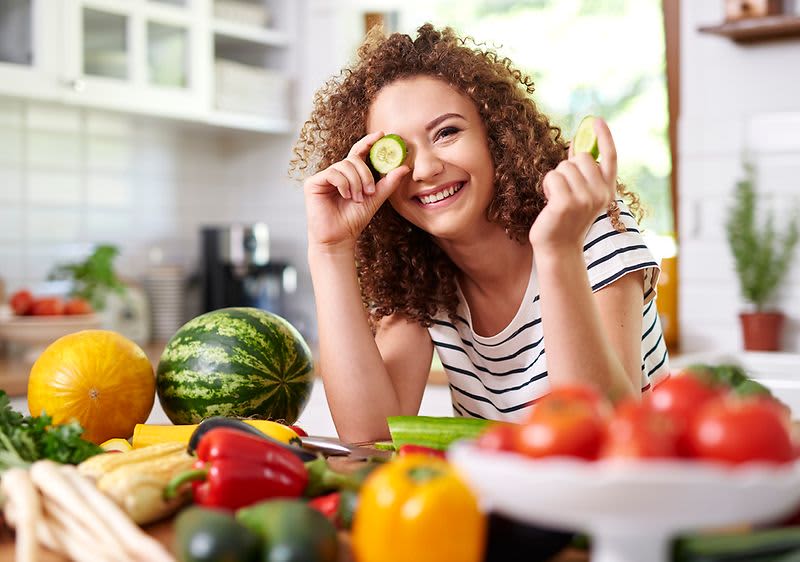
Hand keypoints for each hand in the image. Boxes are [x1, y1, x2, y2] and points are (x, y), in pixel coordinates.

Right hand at [304, 131, 409, 251]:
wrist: (339, 238)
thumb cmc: (354, 220)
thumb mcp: (375, 199)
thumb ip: (388, 183)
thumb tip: (404, 167)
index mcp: (350, 175)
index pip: (359, 152)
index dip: (368, 142)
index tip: (381, 135)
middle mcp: (336, 173)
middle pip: (354, 159)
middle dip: (365, 175)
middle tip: (369, 192)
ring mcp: (324, 177)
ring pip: (344, 166)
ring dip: (355, 183)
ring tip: (357, 199)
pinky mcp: (313, 182)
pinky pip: (333, 173)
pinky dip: (343, 184)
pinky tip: (345, 196)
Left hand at [529, 118, 617, 255]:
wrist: (559, 249)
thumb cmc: (566, 220)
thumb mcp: (580, 195)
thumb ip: (582, 173)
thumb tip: (576, 146)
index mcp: (607, 191)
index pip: (610, 157)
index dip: (605, 137)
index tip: (596, 120)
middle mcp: (600, 194)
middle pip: (581, 157)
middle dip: (567, 168)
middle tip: (564, 190)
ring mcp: (584, 199)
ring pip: (564, 167)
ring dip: (555, 180)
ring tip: (557, 199)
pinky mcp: (566, 203)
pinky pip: (552, 177)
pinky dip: (547, 186)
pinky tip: (550, 203)